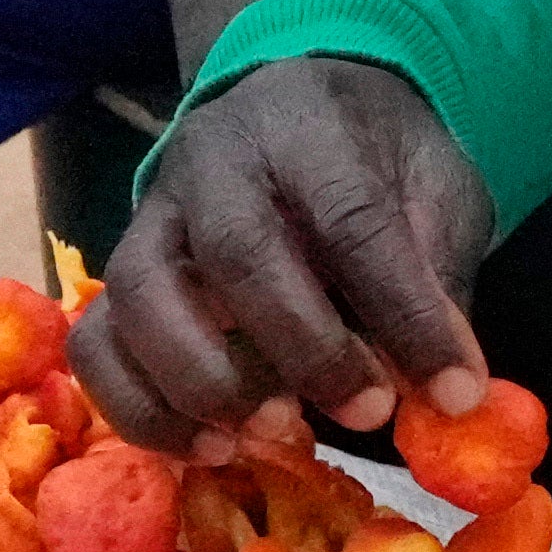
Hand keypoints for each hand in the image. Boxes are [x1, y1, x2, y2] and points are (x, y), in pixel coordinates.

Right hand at [77, 54, 498, 457]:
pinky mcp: (120, 273)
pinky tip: (208, 447)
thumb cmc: (371, 159)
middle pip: (237, 252)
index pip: (352, 217)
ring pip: (140, 296)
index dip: (404, 312)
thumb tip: (448, 392)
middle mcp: (213, 163)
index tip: (455, 391)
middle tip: (368, 413)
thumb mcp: (433, 187)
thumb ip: (438, 274)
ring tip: (275, 434)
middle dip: (305, 348)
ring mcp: (151, 216)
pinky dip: (140, 408)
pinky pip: (96, 343)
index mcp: (308, 128)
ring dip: (205, 383)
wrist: (288, 104)